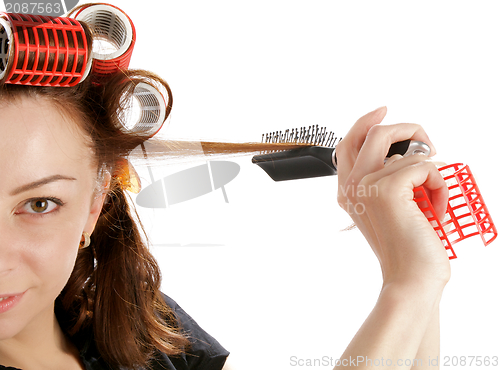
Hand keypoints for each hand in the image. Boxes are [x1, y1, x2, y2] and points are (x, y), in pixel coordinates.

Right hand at [336, 107, 450, 288]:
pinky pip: (426, 167)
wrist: (411, 277)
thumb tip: (408, 155)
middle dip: (408, 129)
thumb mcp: (391, 210)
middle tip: (430, 146)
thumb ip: (387, 181)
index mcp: (348, 190)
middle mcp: (352, 185)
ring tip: (431, 203)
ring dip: (432, 176)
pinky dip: (440, 186)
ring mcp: (367, 185)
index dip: (366, 122)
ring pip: (410, 153)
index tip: (384, 111)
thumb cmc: (405, 247)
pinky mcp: (388, 189)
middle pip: (374, 132)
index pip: (348, 143)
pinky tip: (435, 208)